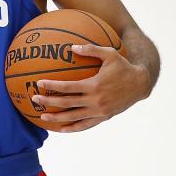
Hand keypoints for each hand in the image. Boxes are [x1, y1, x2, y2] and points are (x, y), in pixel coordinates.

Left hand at [33, 44, 150, 131]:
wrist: (141, 84)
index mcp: (95, 85)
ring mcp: (100, 111)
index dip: (52, 86)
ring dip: (57, 119)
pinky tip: (61, 129)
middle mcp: (96, 100)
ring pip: (74, 118)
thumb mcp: (110, 54)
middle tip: (34, 99)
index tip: (39, 83)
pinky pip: (85, 125)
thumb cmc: (124, 66)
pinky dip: (73, 128)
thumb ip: (91, 49)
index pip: (68, 87)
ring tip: (42, 117)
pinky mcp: (104, 117)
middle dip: (48, 102)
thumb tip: (71, 46)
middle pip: (67, 104)